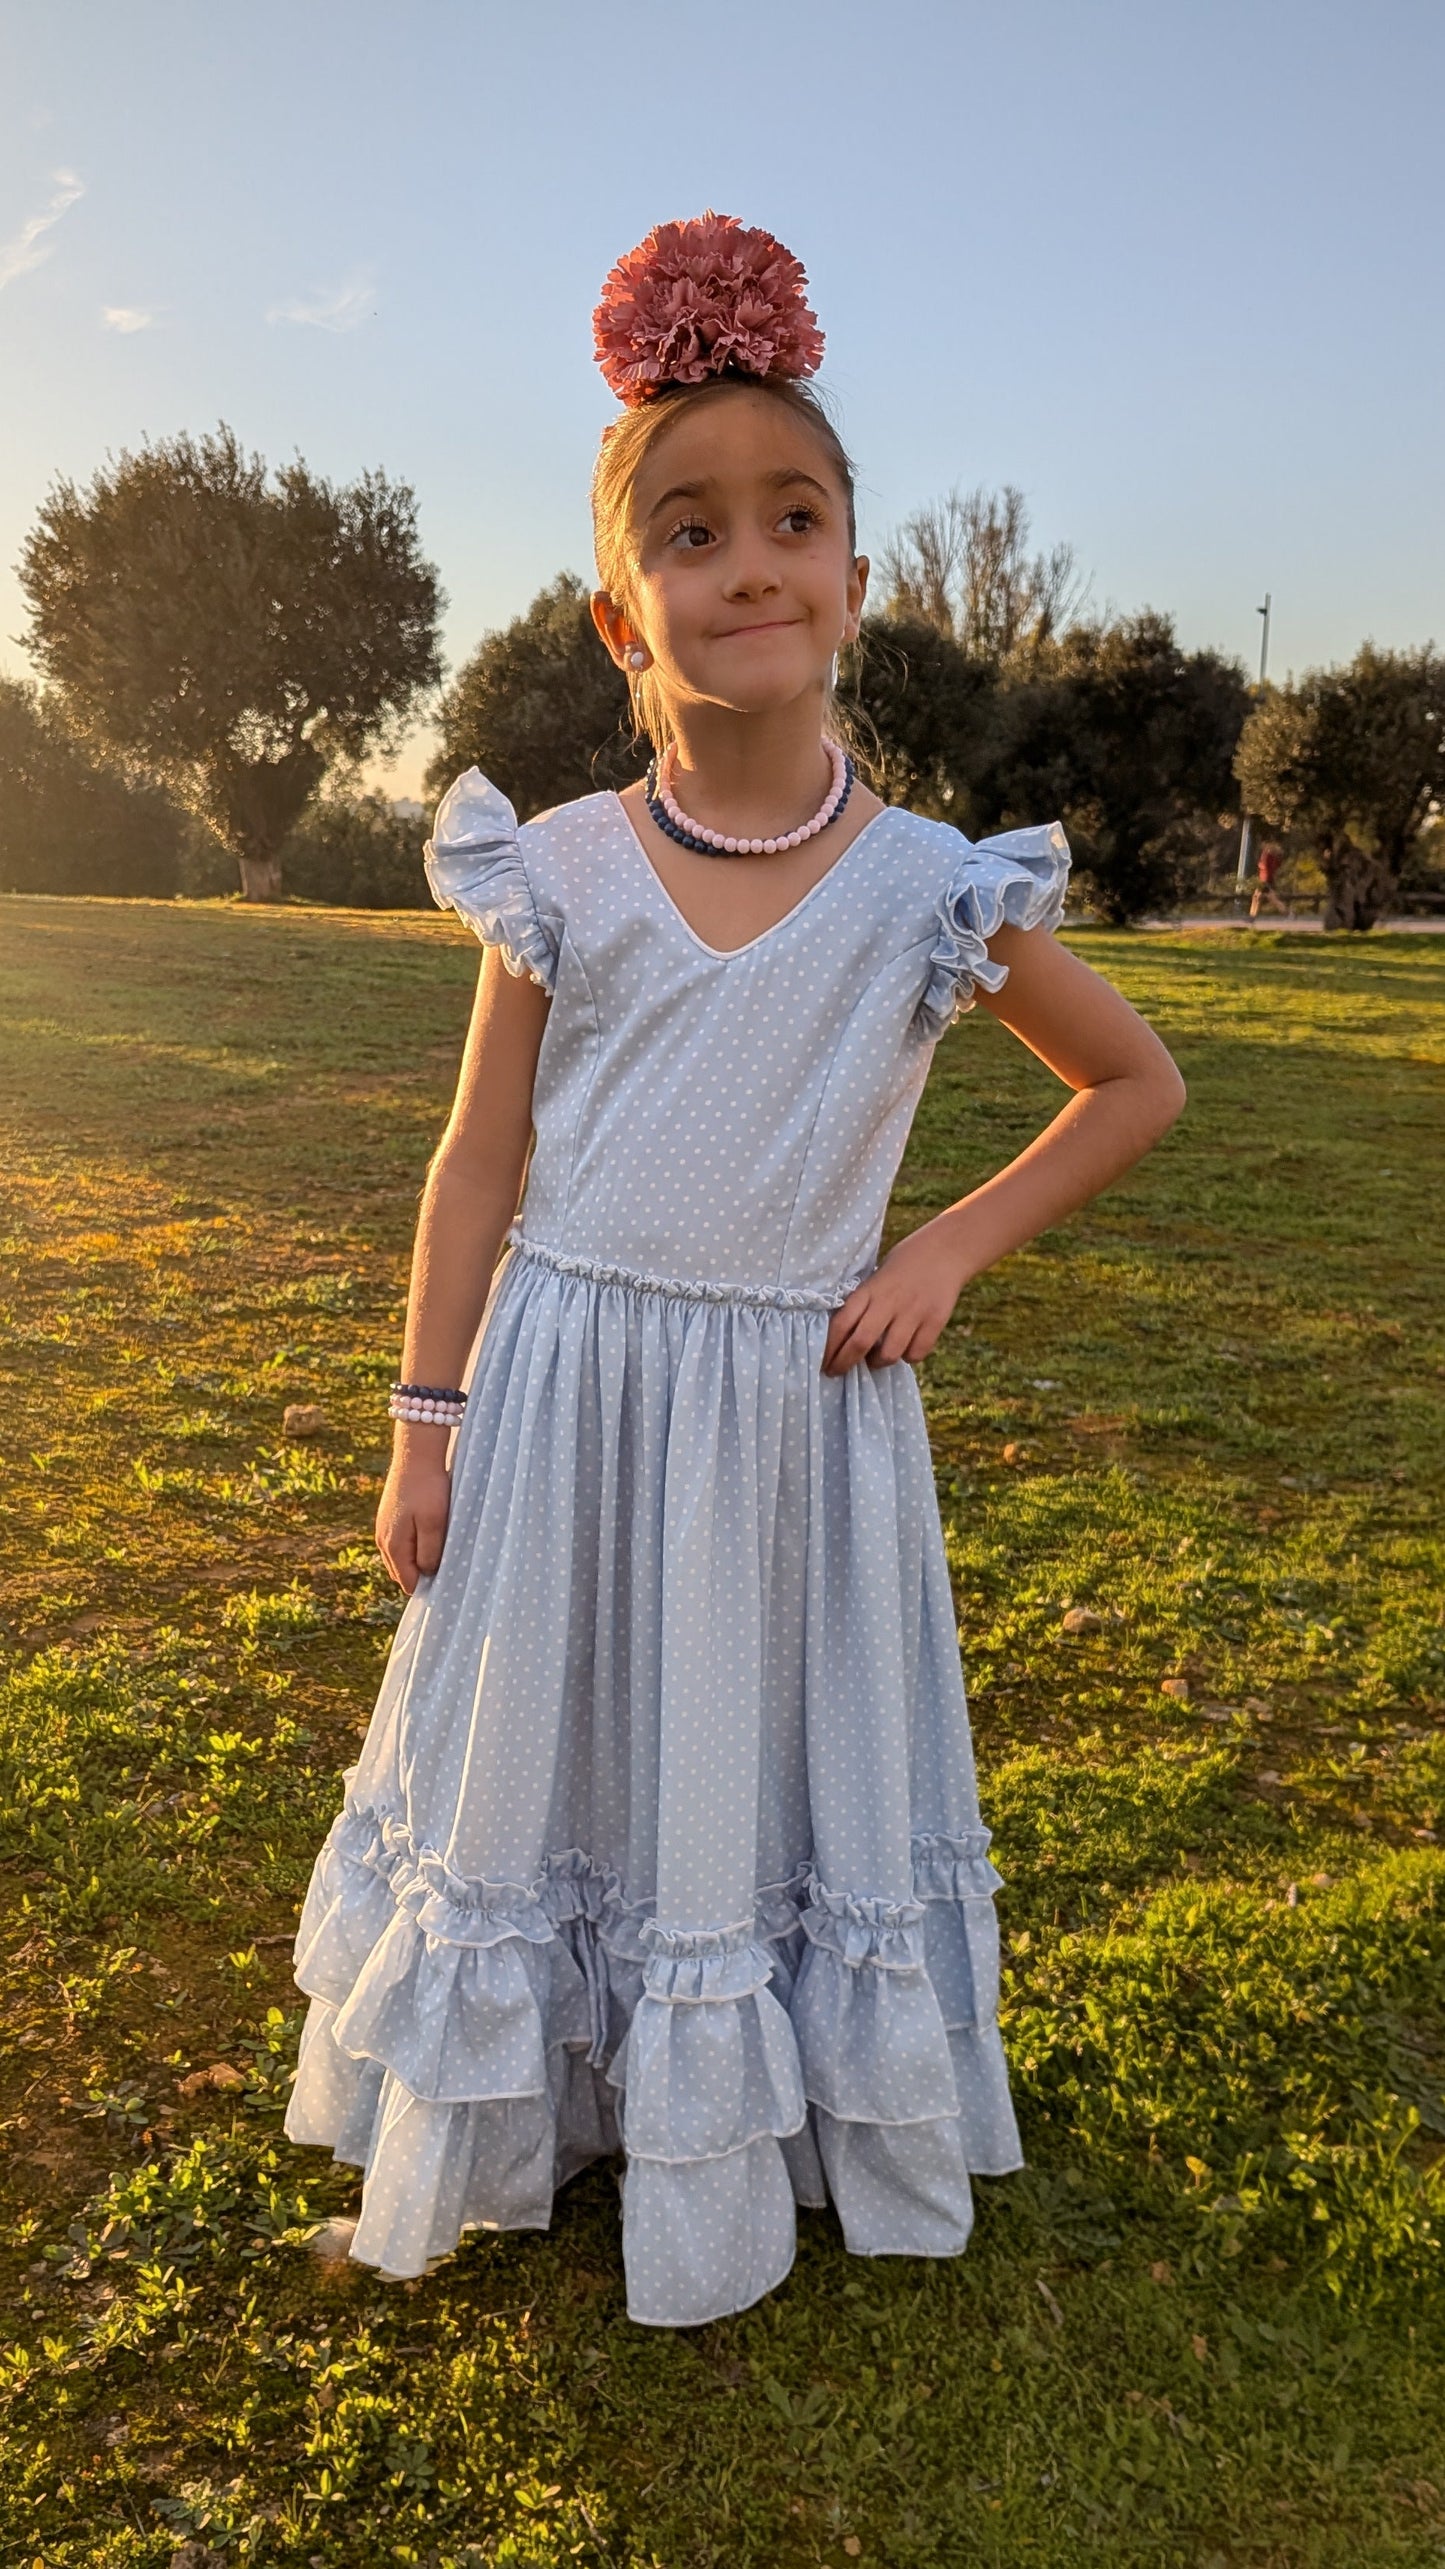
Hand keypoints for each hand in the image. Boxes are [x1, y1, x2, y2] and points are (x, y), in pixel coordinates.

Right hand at [376, 1429, 452, 1593]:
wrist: (415, 1455)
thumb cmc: (428, 1489)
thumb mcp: (434, 1523)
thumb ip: (429, 1552)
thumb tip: (426, 1574)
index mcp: (393, 1546)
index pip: (407, 1582)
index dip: (427, 1585)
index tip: (447, 1579)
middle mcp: (383, 1541)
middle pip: (402, 1572)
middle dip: (421, 1574)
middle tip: (445, 1565)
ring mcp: (383, 1528)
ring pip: (401, 1558)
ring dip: (417, 1559)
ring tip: (440, 1549)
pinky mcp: (388, 1518)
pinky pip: (400, 1543)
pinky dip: (413, 1546)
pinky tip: (429, 1535)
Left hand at [821, 1224, 969, 1375]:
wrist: (946, 1250)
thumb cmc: (904, 1264)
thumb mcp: (877, 1277)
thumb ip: (864, 1303)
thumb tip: (845, 1337)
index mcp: (869, 1289)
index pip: (841, 1323)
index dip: (828, 1348)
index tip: (823, 1361)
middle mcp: (889, 1301)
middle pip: (860, 1342)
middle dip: (844, 1363)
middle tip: (837, 1372)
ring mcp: (914, 1312)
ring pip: (889, 1354)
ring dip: (878, 1362)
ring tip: (876, 1358)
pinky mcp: (935, 1320)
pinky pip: (916, 1353)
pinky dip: (908, 1357)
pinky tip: (905, 1348)